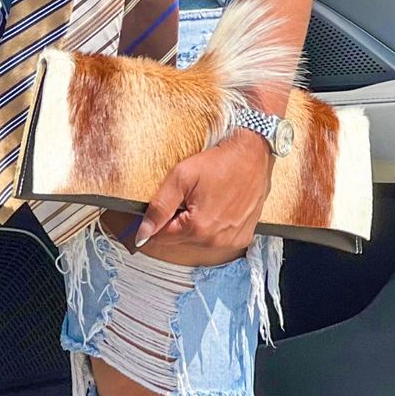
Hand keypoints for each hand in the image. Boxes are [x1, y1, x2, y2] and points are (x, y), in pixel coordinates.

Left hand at [132, 127, 273, 262]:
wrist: (253, 154)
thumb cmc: (219, 162)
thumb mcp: (181, 177)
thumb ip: (159, 207)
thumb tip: (141, 234)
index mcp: (197, 228)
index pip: (161, 237)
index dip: (156, 221)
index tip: (164, 205)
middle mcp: (216, 240)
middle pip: (180, 239)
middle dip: (177, 221)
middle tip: (188, 196)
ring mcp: (231, 240)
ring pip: (198, 240)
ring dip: (195, 224)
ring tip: (205, 199)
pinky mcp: (243, 236)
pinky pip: (218, 239)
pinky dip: (214, 227)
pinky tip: (218, 207)